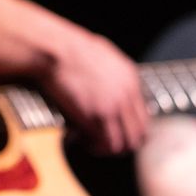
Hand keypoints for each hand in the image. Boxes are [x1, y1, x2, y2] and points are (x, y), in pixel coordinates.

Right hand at [41, 29, 148, 154]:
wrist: (53, 48)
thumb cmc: (65, 46)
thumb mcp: (98, 52)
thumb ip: (110, 70)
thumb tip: (105, 83)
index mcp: (130, 77)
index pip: (143, 116)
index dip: (128, 129)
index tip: (111, 131)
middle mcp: (127, 94)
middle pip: (139, 134)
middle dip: (121, 143)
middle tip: (102, 142)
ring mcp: (114, 106)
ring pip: (125, 143)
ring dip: (108, 148)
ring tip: (90, 143)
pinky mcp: (97, 115)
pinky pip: (106, 144)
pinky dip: (94, 147)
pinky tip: (79, 138)